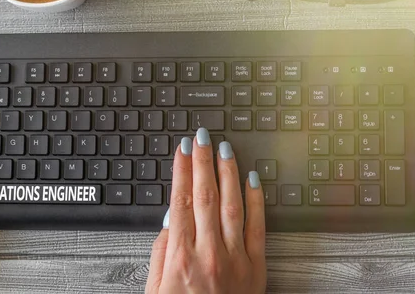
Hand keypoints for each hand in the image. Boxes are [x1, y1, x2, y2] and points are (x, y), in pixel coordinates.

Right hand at [146, 128, 265, 293]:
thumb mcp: (156, 289)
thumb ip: (161, 251)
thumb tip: (170, 219)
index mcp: (180, 257)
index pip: (180, 200)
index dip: (181, 170)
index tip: (183, 149)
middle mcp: (209, 253)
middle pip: (204, 195)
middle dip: (202, 161)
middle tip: (203, 136)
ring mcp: (235, 259)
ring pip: (231, 204)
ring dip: (227, 172)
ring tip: (225, 149)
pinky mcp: (256, 268)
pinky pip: (258, 227)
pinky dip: (256, 200)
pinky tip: (252, 180)